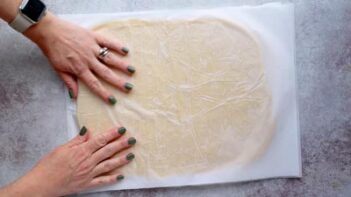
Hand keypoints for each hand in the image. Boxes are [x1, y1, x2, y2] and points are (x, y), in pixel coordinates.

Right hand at [1, 126, 136, 195]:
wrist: (41, 184)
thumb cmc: (48, 165)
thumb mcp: (61, 148)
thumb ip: (77, 140)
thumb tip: (88, 130)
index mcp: (81, 151)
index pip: (101, 140)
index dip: (112, 134)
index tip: (122, 129)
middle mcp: (88, 162)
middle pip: (108, 151)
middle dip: (121, 144)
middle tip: (132, 140)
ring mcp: (89, 174)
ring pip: (109, 165)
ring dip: (121, 160)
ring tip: (131, 155)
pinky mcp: (87, 184)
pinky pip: (102, 181)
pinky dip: (112, 179)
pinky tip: (121, 176)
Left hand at [24, 13, 135, 103]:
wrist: (49, 31)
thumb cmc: (53, 50)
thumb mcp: (58, 69)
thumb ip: (69, 82)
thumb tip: (75, 96)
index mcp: (80, 69)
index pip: (94, 84)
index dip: (104, 93)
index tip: (113, 100)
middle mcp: (88, 60)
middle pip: (106, 73)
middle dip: (118, 82)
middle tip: (129, 88)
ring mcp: (92, 48)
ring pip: (110, 58)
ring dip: (121, 65)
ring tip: (132, 70)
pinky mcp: (93, 37)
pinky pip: (107, 42)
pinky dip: (117, 46)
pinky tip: (126, 51)